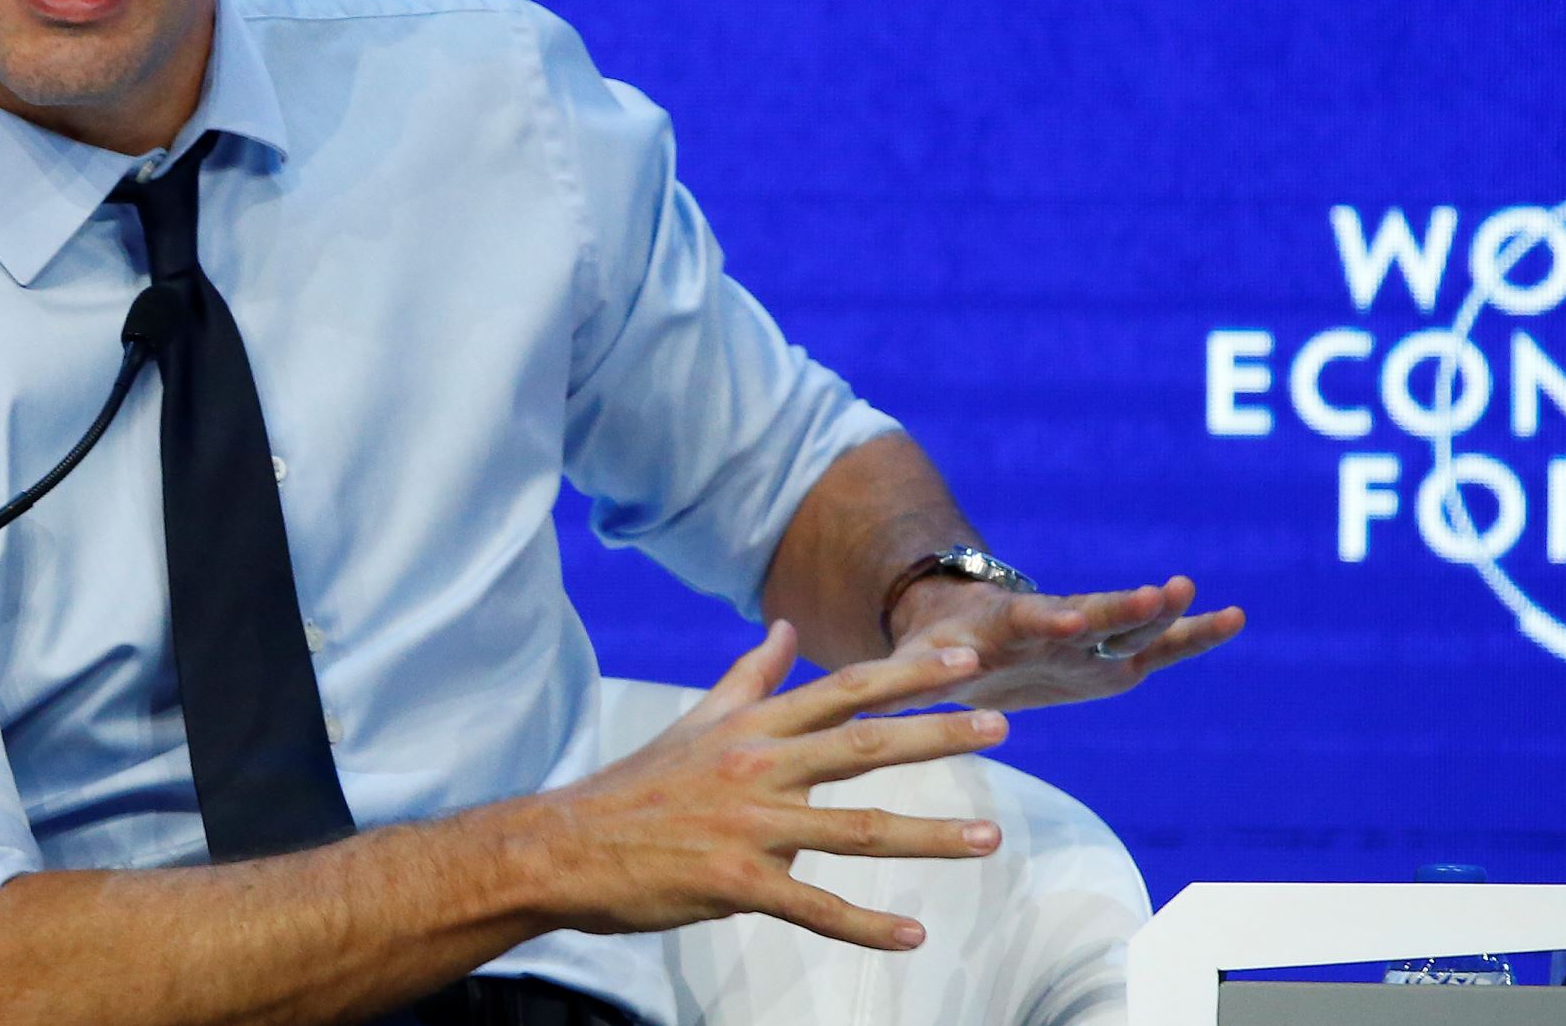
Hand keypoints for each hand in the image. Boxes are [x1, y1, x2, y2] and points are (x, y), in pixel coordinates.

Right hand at [536, 621, 1006, 950]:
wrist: (564, 847)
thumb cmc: (636, 786)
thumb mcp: (696, 721)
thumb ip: (749, 677)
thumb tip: (785, 630)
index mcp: (754, 726)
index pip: (845, 689)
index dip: (908, 674)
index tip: (966, 659)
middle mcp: (759, 766)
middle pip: (864, 745)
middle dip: (937, 734)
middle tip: (1001, 723)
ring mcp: (750, 826)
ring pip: (857, 829)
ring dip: (930, 835)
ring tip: (989, 838)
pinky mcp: (735, 884)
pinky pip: (813, 906)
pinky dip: (865, 925)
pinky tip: (912, 934)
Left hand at [887, 573, 1243, 711]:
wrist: (965, 630)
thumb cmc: (932, 650)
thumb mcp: (907, 664)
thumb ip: (895, 680)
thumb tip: (863, 698)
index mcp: (1006, 625)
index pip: (1031, 618)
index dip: (1050, 619)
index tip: (1071, 616)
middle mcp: (1054, 624)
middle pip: (1095, 613)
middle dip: (1125, 606)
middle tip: (1164, 590)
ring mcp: (1087, 641)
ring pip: (1134, 627)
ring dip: (1168, 616)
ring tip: (1211, 601)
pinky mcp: (1109, 661)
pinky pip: (1157, 648)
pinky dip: (1193, 636)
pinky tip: (1235, 618)